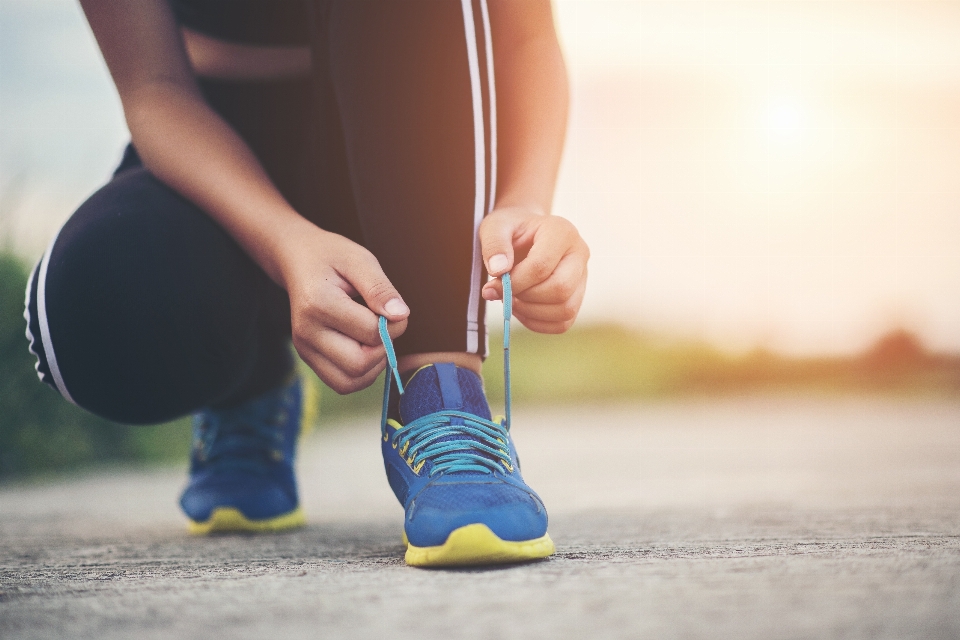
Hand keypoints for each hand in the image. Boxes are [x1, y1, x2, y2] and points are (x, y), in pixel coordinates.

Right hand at [280, 226, 408, 393]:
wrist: (298, 259)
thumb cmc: (332, 257)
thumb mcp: (360, 260)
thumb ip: (380, 288)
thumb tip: (401, 315)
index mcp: (317, 304)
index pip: (370, 333)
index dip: (394, 324)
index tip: (393, 308)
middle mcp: (306, 332)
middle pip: (358, 365)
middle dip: (383, 349)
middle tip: (384, 325)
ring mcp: (304, 349)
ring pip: (350, 382)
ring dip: (374, 365)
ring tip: (373, 337)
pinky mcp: (308, 359)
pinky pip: (342, 383)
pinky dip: (362, 373)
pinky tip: (365, 347)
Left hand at [479, 206, 588, 332]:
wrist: (524, 235)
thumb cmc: (510, 230)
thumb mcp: (495, 228)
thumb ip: (494, 245)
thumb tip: (499, 270)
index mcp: (561, 232)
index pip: (541, 266)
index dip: (515, 283)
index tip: (492, 286)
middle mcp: (579, 254)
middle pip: (561, 289)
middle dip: (526, 298)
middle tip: (504, 294)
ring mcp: (582, 277)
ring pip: (566, 310)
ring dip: (531, 313)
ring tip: (511, 300)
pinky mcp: (577, 297)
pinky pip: (563, 323)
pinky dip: (537, 323)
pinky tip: (521, 308)